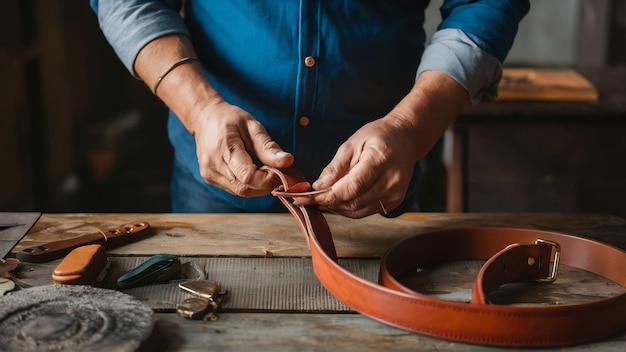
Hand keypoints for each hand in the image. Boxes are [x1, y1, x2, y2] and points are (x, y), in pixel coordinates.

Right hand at [191, 100, 293, 196]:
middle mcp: (213, 166)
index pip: (248, 176)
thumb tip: (288, 162)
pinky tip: (252, 170)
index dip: (268, 179)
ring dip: (258, 185)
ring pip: (241, 192)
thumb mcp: (252, 126)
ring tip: (263, 168)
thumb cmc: (230, 119)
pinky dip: (248, 184)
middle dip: (266, 184)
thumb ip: (268, 147)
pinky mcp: (210, 179)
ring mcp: (209, 174)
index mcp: (225, 149)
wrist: (204, 118)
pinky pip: (235, 189)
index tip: (281, 171)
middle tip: (276, 170)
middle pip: (246, 188)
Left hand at [293, 115, 419, 217]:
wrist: (405, 139)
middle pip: (353, 202)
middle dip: (327, 203)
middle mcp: (392, 180)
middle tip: (309, 199)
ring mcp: (395, 193)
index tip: (304, 198)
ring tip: (322, 198)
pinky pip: (366, 211)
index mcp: (380, 160)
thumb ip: (335, 168)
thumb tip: (318, 187)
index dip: (325, 196)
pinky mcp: (394, 202)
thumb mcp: (351, 144)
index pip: (350, 187)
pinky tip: (339, 199)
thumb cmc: (377, 137)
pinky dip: (349, 208)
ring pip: (358, 211)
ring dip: (337, 208)